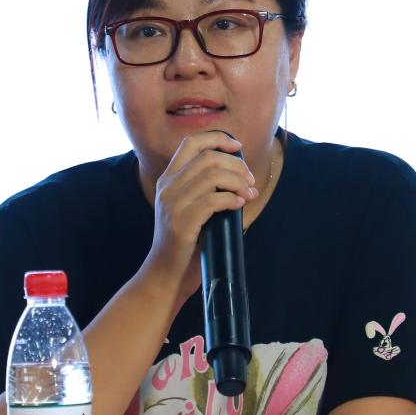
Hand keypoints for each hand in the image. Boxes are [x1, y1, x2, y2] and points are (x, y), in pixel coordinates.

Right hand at [142, 132, 257, 305]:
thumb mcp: (189, 209)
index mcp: (167, 180)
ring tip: (248, 193)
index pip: (190, 143)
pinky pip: (213, 200)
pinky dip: (232, 199)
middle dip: (236, 165)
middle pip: (208, 157)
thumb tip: (241, 177)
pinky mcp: (180, 223)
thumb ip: (206, 191)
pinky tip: (240, 204)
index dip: (217, 138)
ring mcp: (172, 205)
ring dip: (238, 182)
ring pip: (212, 175)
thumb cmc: (185, 244)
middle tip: (250, 181)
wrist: (165, 276)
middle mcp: (167, 187)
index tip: (237, 147)